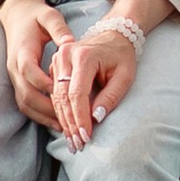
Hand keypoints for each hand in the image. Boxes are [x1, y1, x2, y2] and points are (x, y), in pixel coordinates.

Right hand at [0, 0, 68, 127]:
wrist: (17, 15)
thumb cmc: (36, 15)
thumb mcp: (49, 15)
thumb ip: (59, 28)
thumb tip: (70, 42)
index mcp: (23, 51)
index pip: (30, 72)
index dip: (45, 84)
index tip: (66, 93)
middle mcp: (14, 68)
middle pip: (27, 94)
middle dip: (47, 109)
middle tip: (69, 120)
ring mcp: (14, 77)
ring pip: (25, 104)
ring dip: (43, 116)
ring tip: (64, 127)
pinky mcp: (18, 83)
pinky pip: (25, 104)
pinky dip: (39, 115)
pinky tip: (56, 121)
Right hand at [51, 22, 140, 150]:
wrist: (113, 35)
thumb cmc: (121, 56)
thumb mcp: (124, 76)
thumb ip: (111, 97)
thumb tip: (96, 118)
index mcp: (84, 56)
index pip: (77, 94)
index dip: (80, 118)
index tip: (86, 137)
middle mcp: (65, 56)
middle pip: (63, 97)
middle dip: (71, 124)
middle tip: (77, 145)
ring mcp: (57, 60)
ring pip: (56, 97)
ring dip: (64, 121)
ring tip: (72, 141)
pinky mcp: (54, 66)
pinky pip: (55, 93)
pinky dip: (61, 112)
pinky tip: (68, 127)